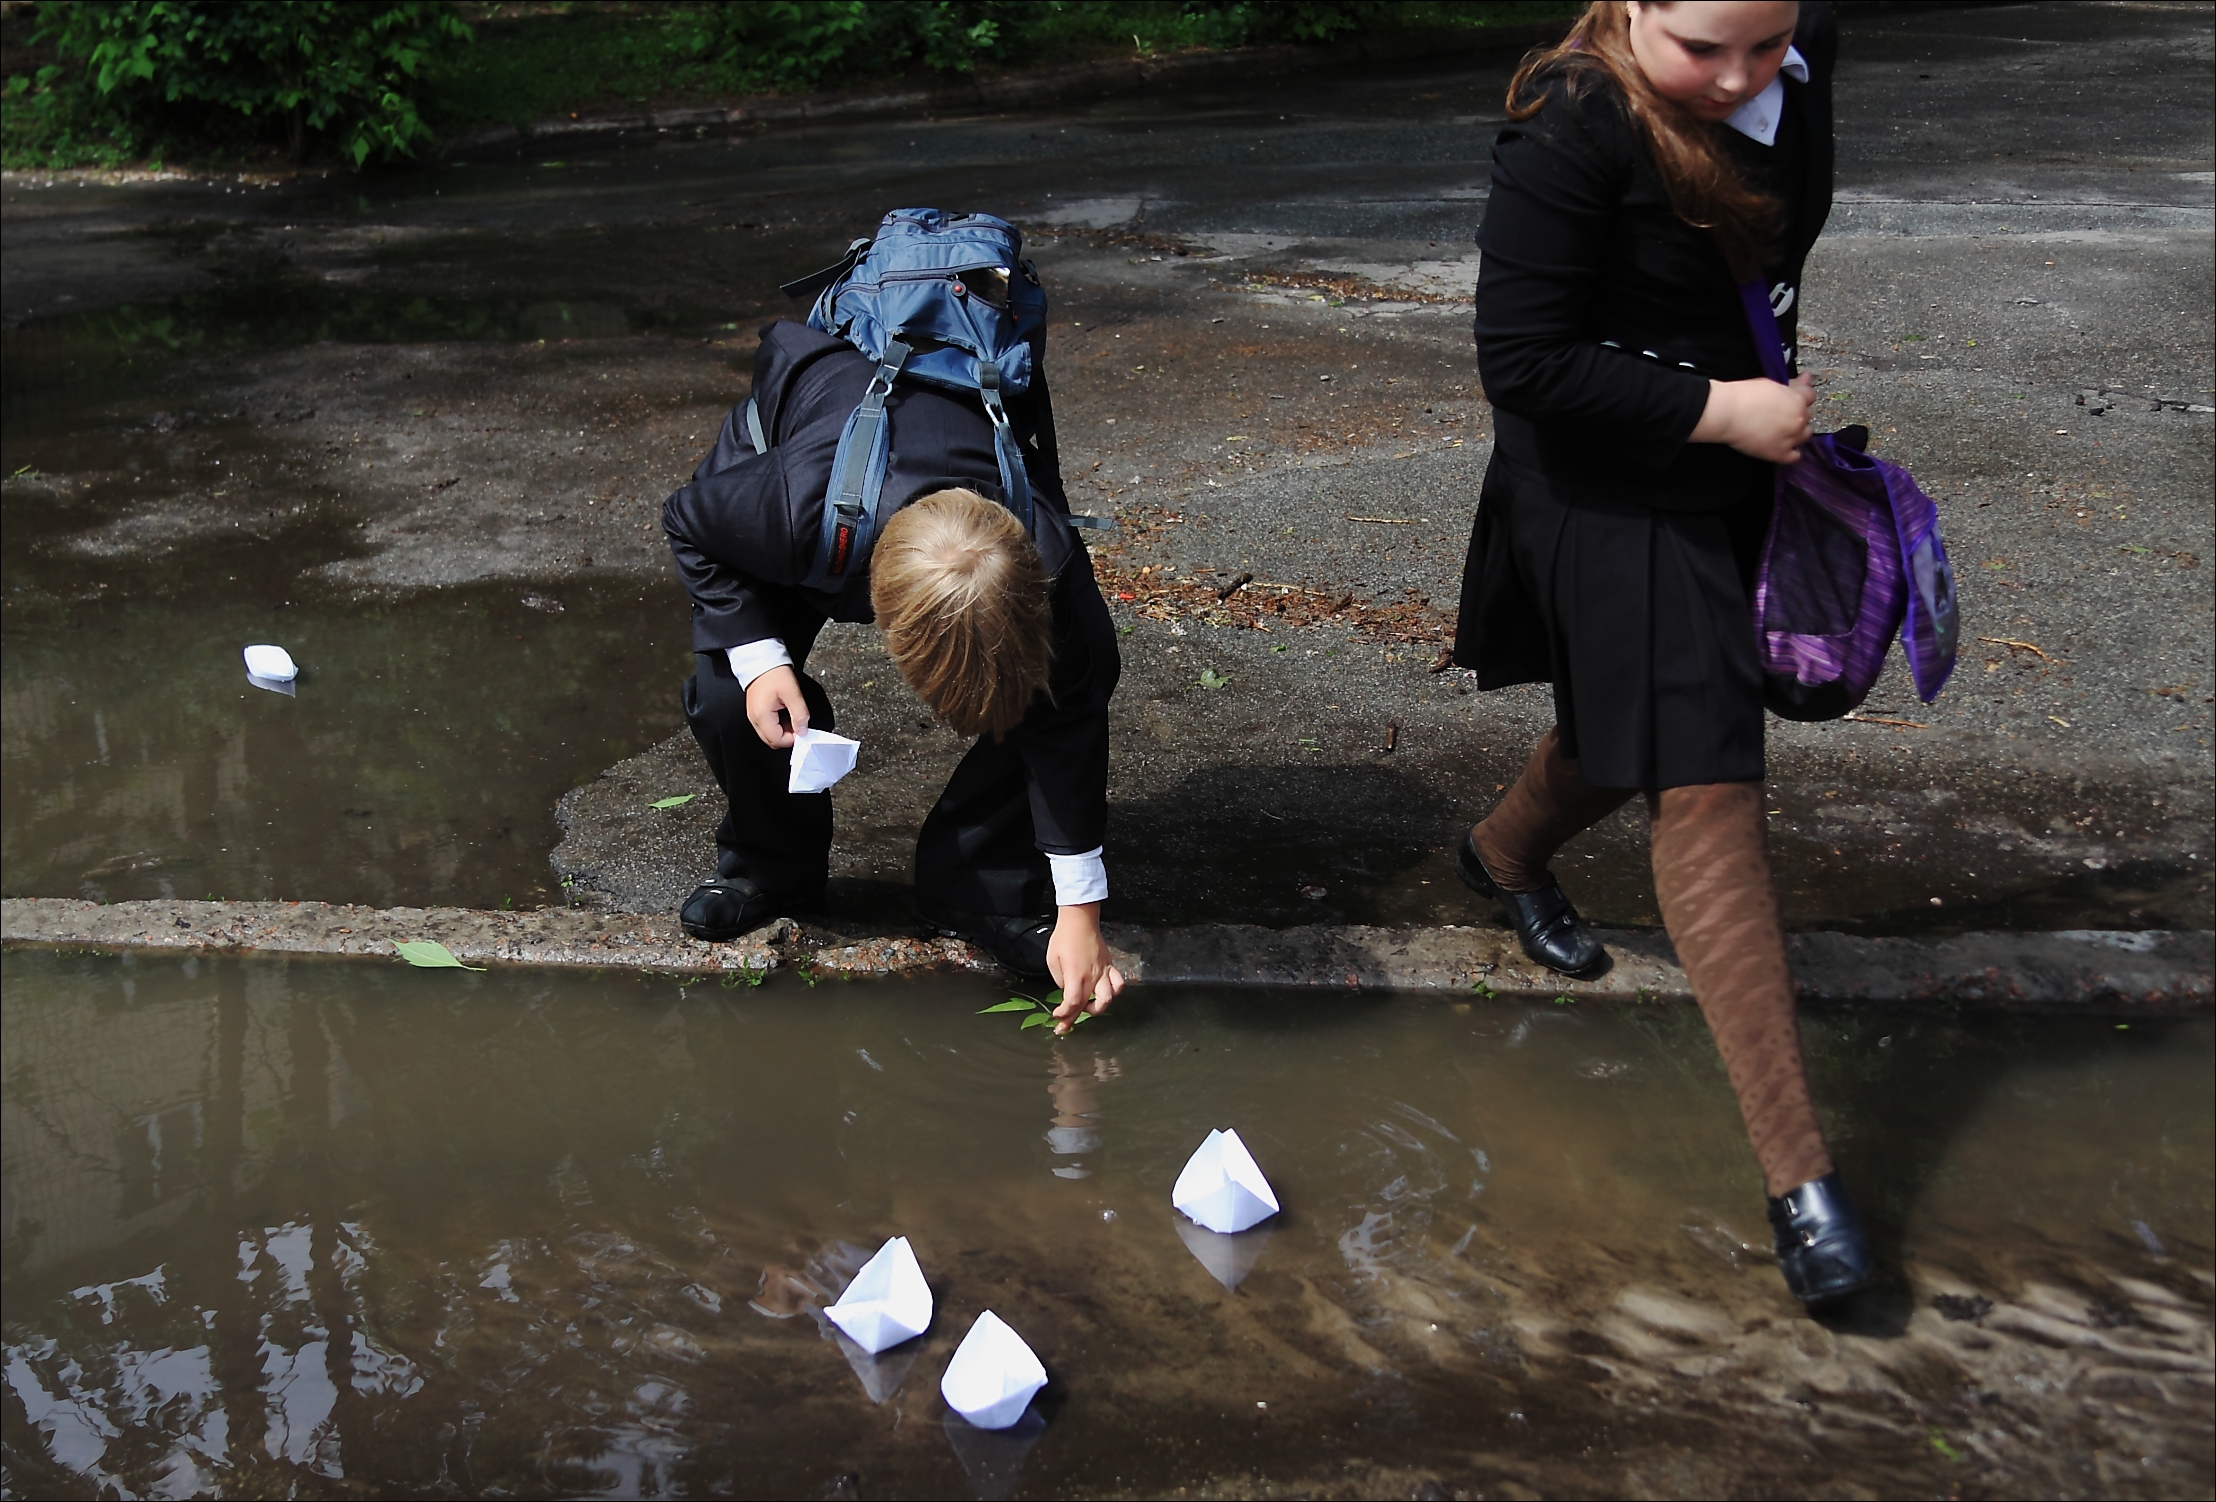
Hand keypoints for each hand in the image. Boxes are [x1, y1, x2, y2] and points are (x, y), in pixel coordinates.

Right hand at [744, 664, 809, 749]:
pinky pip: (766, 726)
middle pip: (771, 741)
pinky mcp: (755, 712)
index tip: (802, 728)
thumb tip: (803, 730)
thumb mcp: (793, 694)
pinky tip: (784, 713)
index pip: (777, 740)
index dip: (792, 738)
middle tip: (798, 723)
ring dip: (782, 731)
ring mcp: (753, 716)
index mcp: (762, 716)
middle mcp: (754, 719)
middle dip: (787, 736)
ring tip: (792, 715)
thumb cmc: (775, 674)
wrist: (761, 660)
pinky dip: (777, 725)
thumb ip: (799, 714)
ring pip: (769, 735)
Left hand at [1046, 902, 1124, 1034]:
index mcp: (1075, 975)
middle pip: (1086, 1005)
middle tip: (1064, 1026)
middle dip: (1073, 1019)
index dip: (1064, 1014)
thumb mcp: (1052, 960)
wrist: (1080, 920)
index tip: (1057, 1016)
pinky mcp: (1110, 966)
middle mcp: (1092, 976)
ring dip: (1098, 1008)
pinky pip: (1118, 983)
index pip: (1072, 1003)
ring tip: (1088, 1007)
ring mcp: (1103, 971)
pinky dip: (1114, 992)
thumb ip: (1060, 980)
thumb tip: (1067, 990)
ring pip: (1108, 998)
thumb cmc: (1063, 938)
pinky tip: (1103, 993)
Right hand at [1691, 373, 1816, 462]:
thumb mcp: (1771, 384)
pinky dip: (1791, 452)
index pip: (1810, 396)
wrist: (1727, 414)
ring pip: (1805, 436)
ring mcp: (1791, 438)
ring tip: (1781, 430)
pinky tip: (1781, 446)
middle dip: (1797, 413)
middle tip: (1780, 413)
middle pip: (1807, 416)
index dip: (1801, 395)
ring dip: (1797, 432)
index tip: (1794, 395)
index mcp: (1797, 400)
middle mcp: (1799, 420)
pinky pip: (1795, 457)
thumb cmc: (1744, 396)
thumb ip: (1791, 386)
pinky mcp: (1780, 454)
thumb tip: (1805, 379)